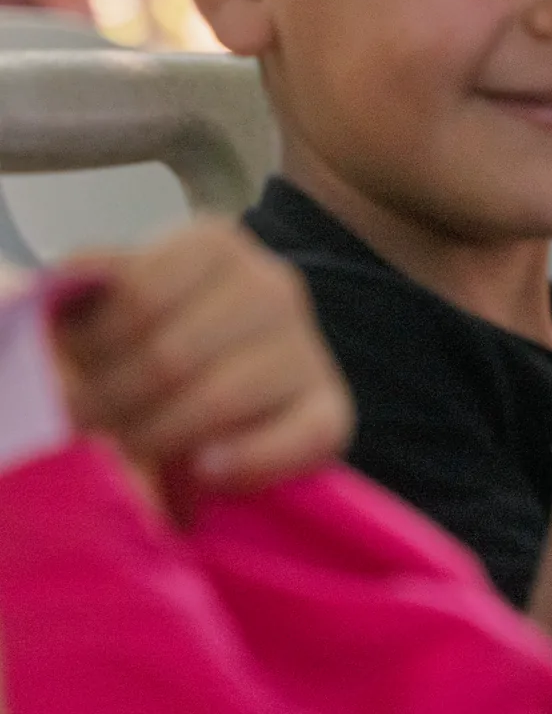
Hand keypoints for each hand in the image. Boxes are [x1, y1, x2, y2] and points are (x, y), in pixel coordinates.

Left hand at [48, 221, 352, 489]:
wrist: (203, 384)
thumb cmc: (139, 341)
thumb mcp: (99, 302)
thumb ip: (76, 292)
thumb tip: (57, 280)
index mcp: (213, 243)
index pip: (139, 297)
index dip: (87, 349)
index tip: (64, 373)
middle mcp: (272, 283)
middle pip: (171, 356)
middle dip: (111, 403)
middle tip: (83, 424)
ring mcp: (307, 347)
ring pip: (221, 400)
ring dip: (157, 436)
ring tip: (127, 447)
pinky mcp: (332, 409)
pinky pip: (301, 438)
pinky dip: (246, 461)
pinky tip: (205, 469)